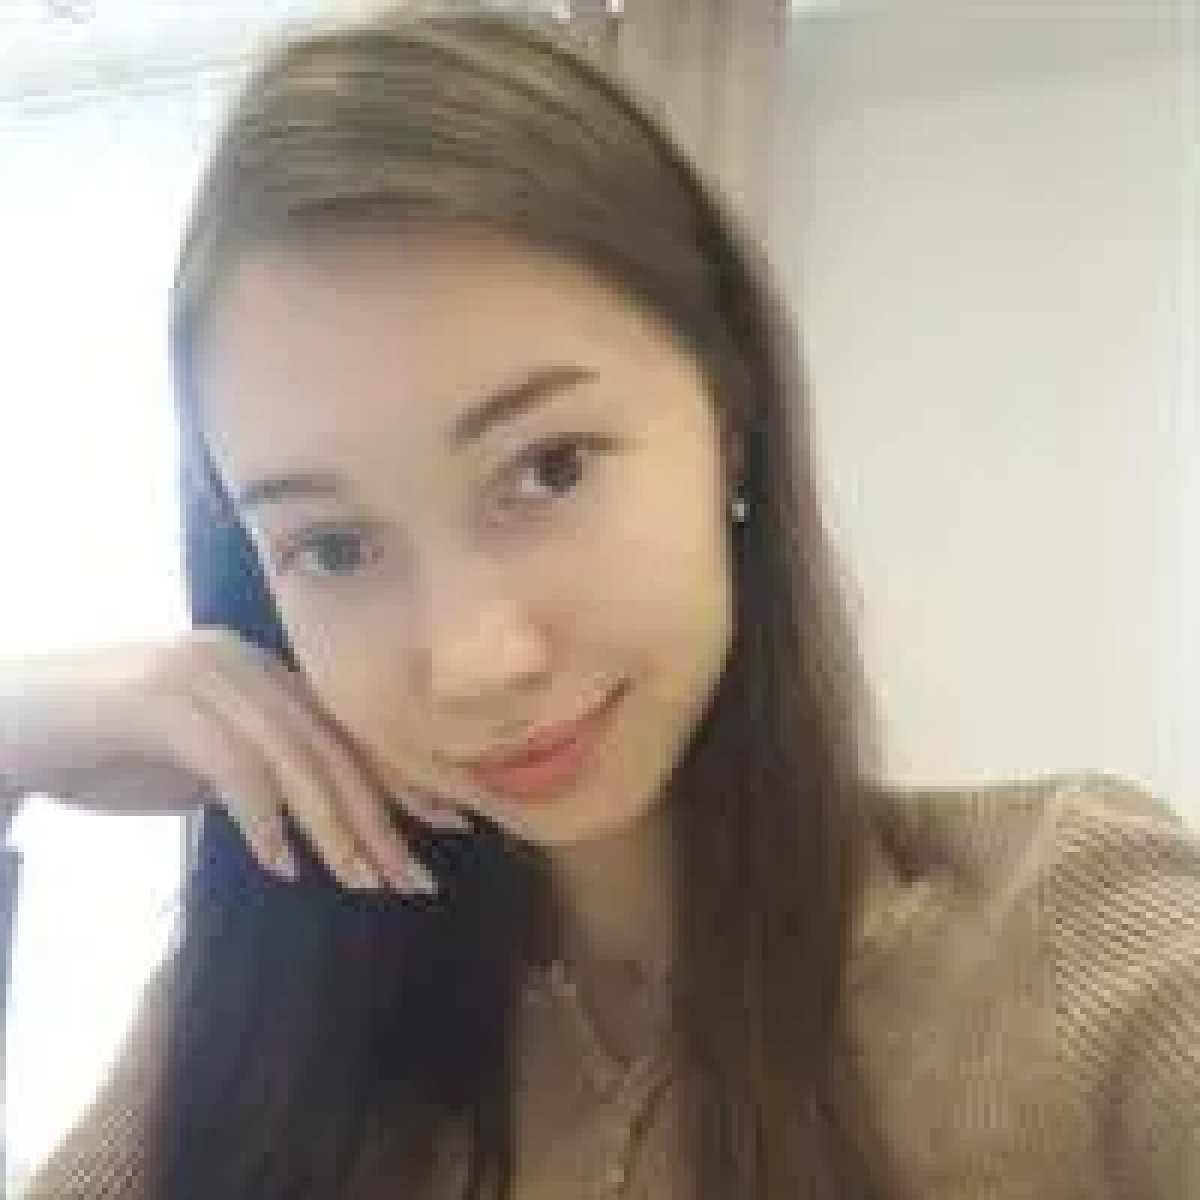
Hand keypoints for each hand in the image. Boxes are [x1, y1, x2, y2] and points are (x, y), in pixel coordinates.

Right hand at [0, 627, 465, 892]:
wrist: (21, 720)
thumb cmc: (111, 748)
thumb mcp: (201, 762)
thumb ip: (261, 772)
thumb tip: (311, 818)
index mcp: (267, 675)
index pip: (349, 731)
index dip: (402, 778)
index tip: (450, 821)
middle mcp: (248, 666)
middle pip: (334, 747)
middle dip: (381, 816)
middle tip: (415, 876)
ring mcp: (207, 677)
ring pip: (295, 759)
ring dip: (333, 828)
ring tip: (362, 881)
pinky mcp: (162, 701)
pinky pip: (233, 768)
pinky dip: (263, 820)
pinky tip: (281, 863)